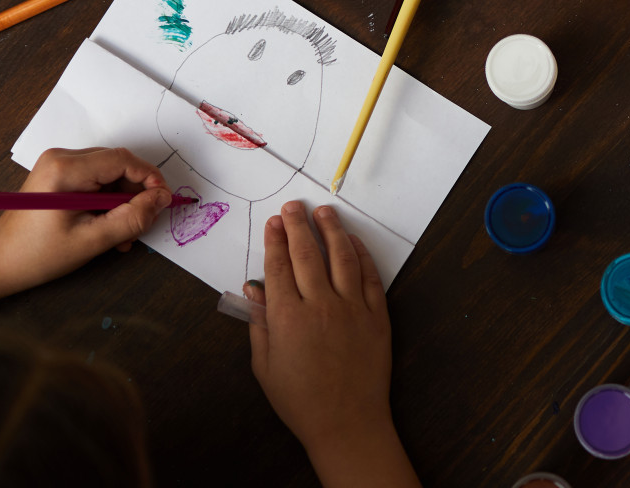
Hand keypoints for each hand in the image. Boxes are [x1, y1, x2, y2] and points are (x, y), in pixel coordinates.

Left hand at [0, 148, 170, 292]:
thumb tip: (163, 199)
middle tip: (140, 227)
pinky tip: (108, 227)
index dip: (150, 179)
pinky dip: (108, 202)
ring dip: (122, 202)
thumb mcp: (92, 240)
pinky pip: (97, 180)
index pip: (123, 160)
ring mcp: (58, 164)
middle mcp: (61, 157)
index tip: (164, 203)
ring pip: (110, 174)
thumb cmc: (39, 254)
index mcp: (65, 169)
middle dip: (135, 195)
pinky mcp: (59, 174)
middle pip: (118, 165)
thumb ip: (132, 218)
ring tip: (122, 235)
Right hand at [249, 203, 413, 485]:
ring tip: (324, 212)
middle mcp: (320, 305)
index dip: (275, 240)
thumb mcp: (265, 366)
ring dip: (332, 230)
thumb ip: (258, 324)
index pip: (279, 266)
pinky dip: (360, 254)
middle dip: (298, 225)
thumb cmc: (300, 400)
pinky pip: (369, 276)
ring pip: (341, 257)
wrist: (347, 422)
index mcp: (287, 318)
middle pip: (307, 253)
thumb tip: (252, 290)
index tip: (273, 222)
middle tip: (294, 206)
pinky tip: (352, 241)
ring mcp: (352, 308)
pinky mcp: (377, 315)